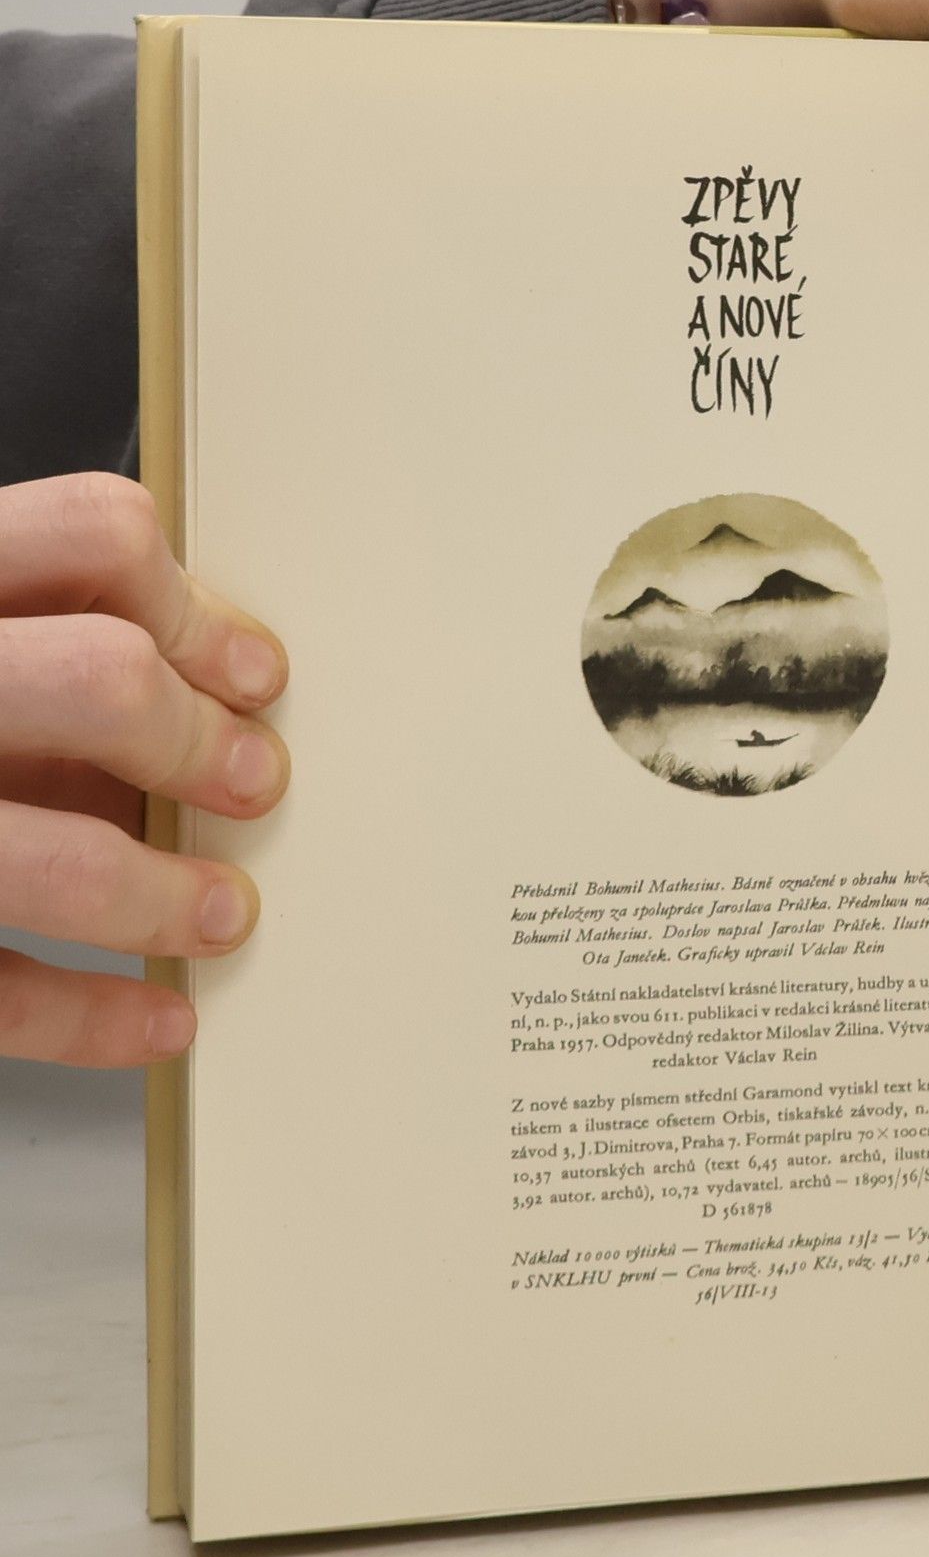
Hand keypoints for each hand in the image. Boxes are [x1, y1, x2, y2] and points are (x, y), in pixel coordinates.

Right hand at [0, 474, 289, 1067]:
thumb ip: (47, 661)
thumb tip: (215, 717)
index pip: (96, 539)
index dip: (199, 613)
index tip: (254, 679)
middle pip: (103, 679)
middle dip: (200, 743)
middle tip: (251, 786)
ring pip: (57, 861)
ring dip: (163, 898)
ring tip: (220, 914)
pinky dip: (94, 1017)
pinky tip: (158, 1016)